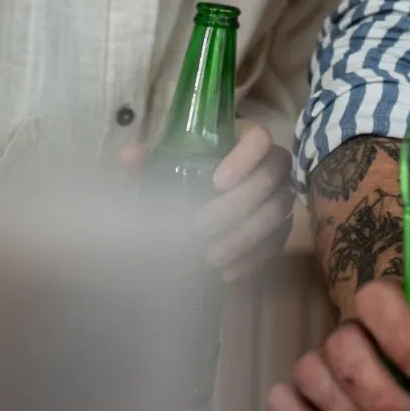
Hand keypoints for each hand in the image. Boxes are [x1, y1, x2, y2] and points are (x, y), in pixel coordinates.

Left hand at [117, 120, 294, 279]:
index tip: (216, 182)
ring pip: (275, 215)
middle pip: (268, 181)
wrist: (217, 187)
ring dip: (244, 238)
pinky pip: (277, 243)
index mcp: (247, 137)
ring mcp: (281, 195)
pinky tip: (227, 272)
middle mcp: (273, 163)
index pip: (259, 139)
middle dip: (234, 208)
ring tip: (211, 256)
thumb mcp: (175, 158)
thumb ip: (153, 157)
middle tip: (199, 227)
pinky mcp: (282, 226)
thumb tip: (127, 158)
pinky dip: (252, 259)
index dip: (243, 160)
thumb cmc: (196, 166)